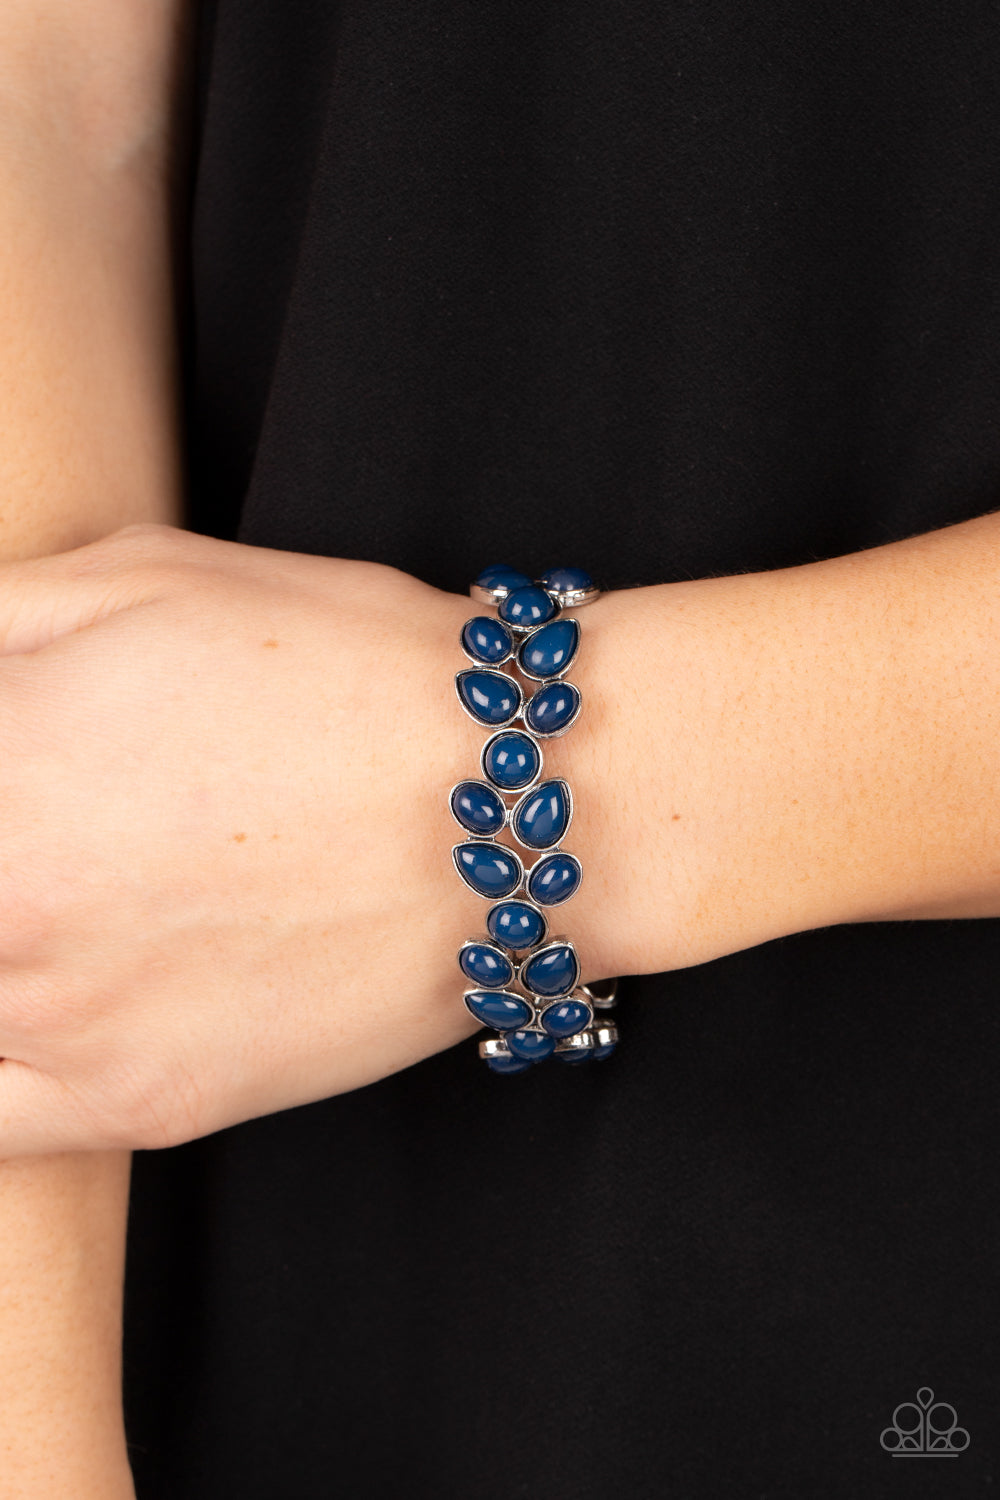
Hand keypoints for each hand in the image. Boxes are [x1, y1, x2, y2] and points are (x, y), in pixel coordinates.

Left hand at [0, 525, 524, 1151]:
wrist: (516, 800)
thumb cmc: (343, 666)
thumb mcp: (137, 575)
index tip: (18, 762)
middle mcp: (4, 905)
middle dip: (4, 849)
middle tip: (51, 822)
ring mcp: (64, 1024)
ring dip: (4, 938)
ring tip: (79, 887)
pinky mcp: (143, 1106)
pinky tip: (40, 994)